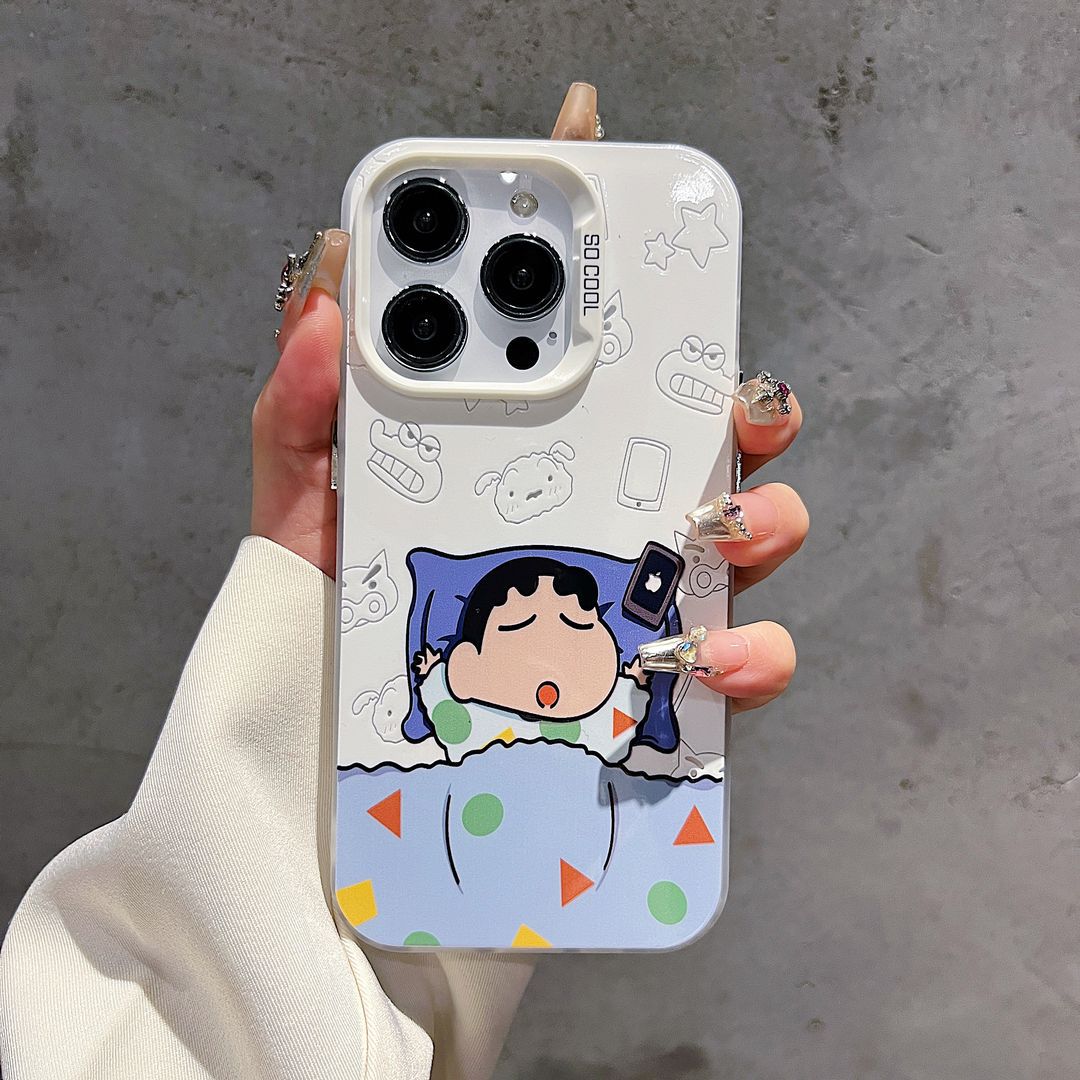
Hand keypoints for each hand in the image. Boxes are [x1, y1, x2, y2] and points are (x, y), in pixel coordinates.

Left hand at [250, 84, 806, 715]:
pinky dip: (750, 654)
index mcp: (532, 444)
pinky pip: (737, 662)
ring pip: (750, 531)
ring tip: (722, 525)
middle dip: (744, 398)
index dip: (630, 278)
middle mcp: (603, 502)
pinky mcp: (658, 679)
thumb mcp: (306, 494)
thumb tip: (328, 293)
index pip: (601, 354)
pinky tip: (708, 653)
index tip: (650, 230)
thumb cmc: (332, 604)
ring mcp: (641, 587)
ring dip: (768, 515)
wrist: (334, 730)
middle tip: (727, 389)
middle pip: (708, 431)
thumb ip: (303, 403)